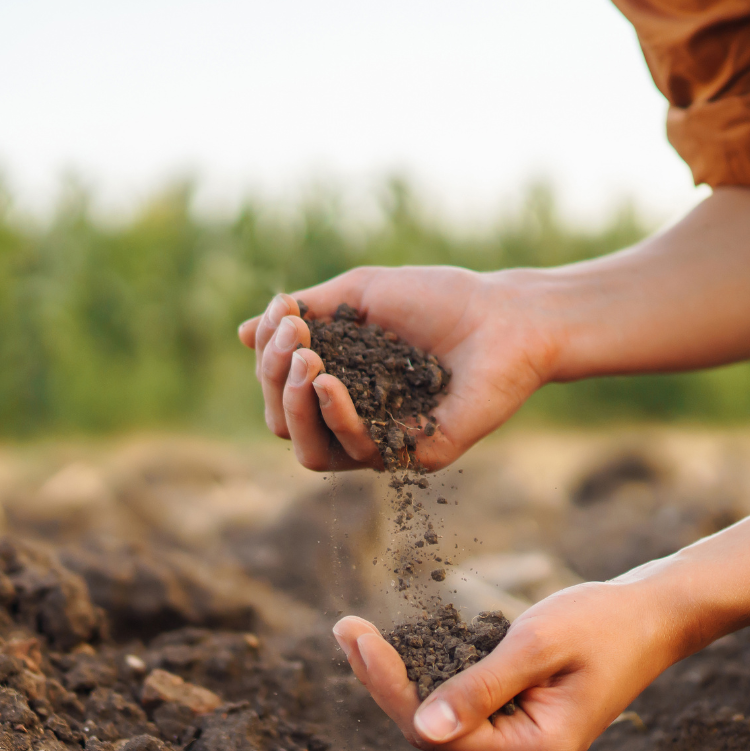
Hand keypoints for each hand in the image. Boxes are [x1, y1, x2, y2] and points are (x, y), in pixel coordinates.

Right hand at [238, 266, 556, 471]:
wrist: (506, 316)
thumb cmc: (439, 299)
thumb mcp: (360, 293)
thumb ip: (305, 313)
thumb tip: (243, 333)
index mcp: (340, 383)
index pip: (280, 388)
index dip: (268, 355)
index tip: (285, 312)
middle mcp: (356, 419)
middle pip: (284, 424)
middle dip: (273, 380)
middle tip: (294, 338)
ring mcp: (383, 441)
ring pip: (309, 451)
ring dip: (293, 405)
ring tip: (305, 360)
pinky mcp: (413, 456)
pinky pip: (356, 452)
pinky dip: (334, 417)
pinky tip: (328, 382)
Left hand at [330, 576, 687, 750]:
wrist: (652, 619)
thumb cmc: (603, 623)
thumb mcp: (537, 645)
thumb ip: (480, 687)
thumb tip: (421, 728)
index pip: (435, 732)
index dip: (388, 686)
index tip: (354, 635)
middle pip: (430, 732)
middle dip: (386, 681)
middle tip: (345, 628)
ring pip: (440, 722)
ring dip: (401, 678)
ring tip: (357, 634)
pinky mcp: (516, 731)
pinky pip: (460, 711)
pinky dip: (430, 677)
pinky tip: (398, 648)